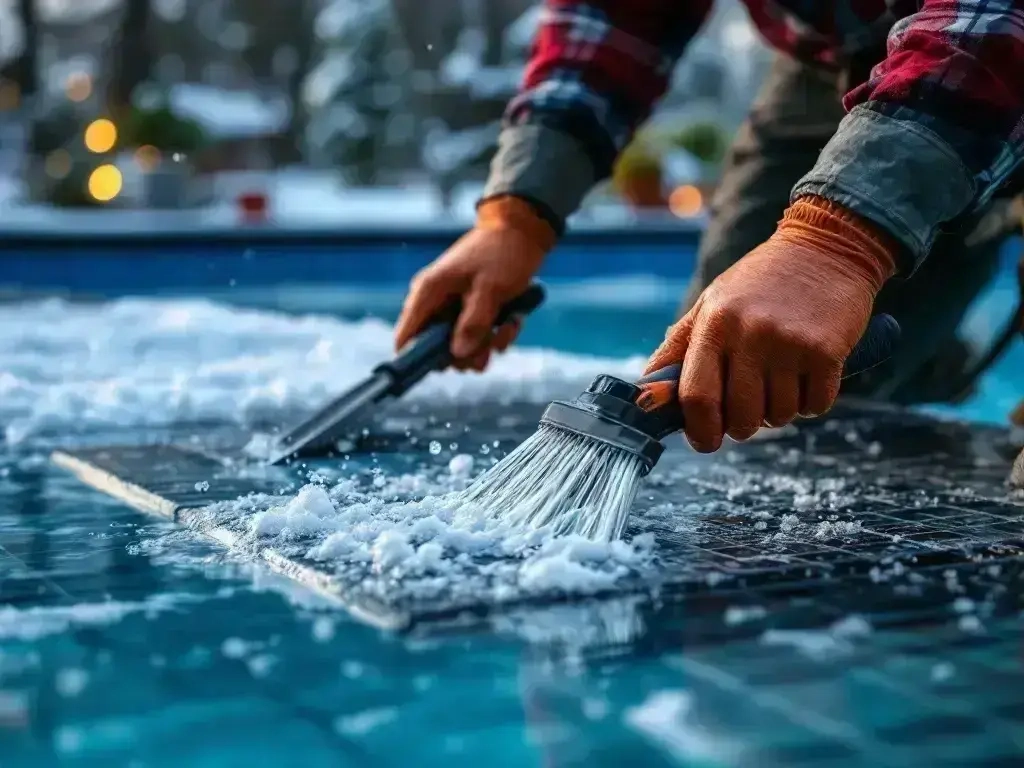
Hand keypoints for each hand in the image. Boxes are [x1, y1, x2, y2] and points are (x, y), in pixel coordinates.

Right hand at [394, 197, 554, 370]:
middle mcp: (434, 302)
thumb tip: (458, 354)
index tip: (446, 366)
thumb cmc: (503, 254)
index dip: (417, 358)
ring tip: (506, 328)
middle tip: (487, 349)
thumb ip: (474, 323)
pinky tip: (512, 321)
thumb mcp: (491, 289)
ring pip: (460, 345)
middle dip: (465, 354)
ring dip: (486, 345)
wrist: (523, 232)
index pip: (405, 336)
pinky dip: (496, 334)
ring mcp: (453, 307)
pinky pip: (478, 336)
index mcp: (428, 291)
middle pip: (435, 349)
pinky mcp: (470, 310)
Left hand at [645, 196, 897, 451]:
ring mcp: (789, 343)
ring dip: (778, 411)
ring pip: (778, 417)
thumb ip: (678, 349)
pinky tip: (807, 373)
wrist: (826, 248)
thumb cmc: (760, 282)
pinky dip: (810, 401)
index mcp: (715, 323)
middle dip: (742, 426)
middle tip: (749, 407)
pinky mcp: (827, 351)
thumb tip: (647, 395)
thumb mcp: (711, 304)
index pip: (696, 397)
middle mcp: (750, 333)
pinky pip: (814, 406)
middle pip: (739, 418)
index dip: (699, 431)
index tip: (705, 440)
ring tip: (780, 378)